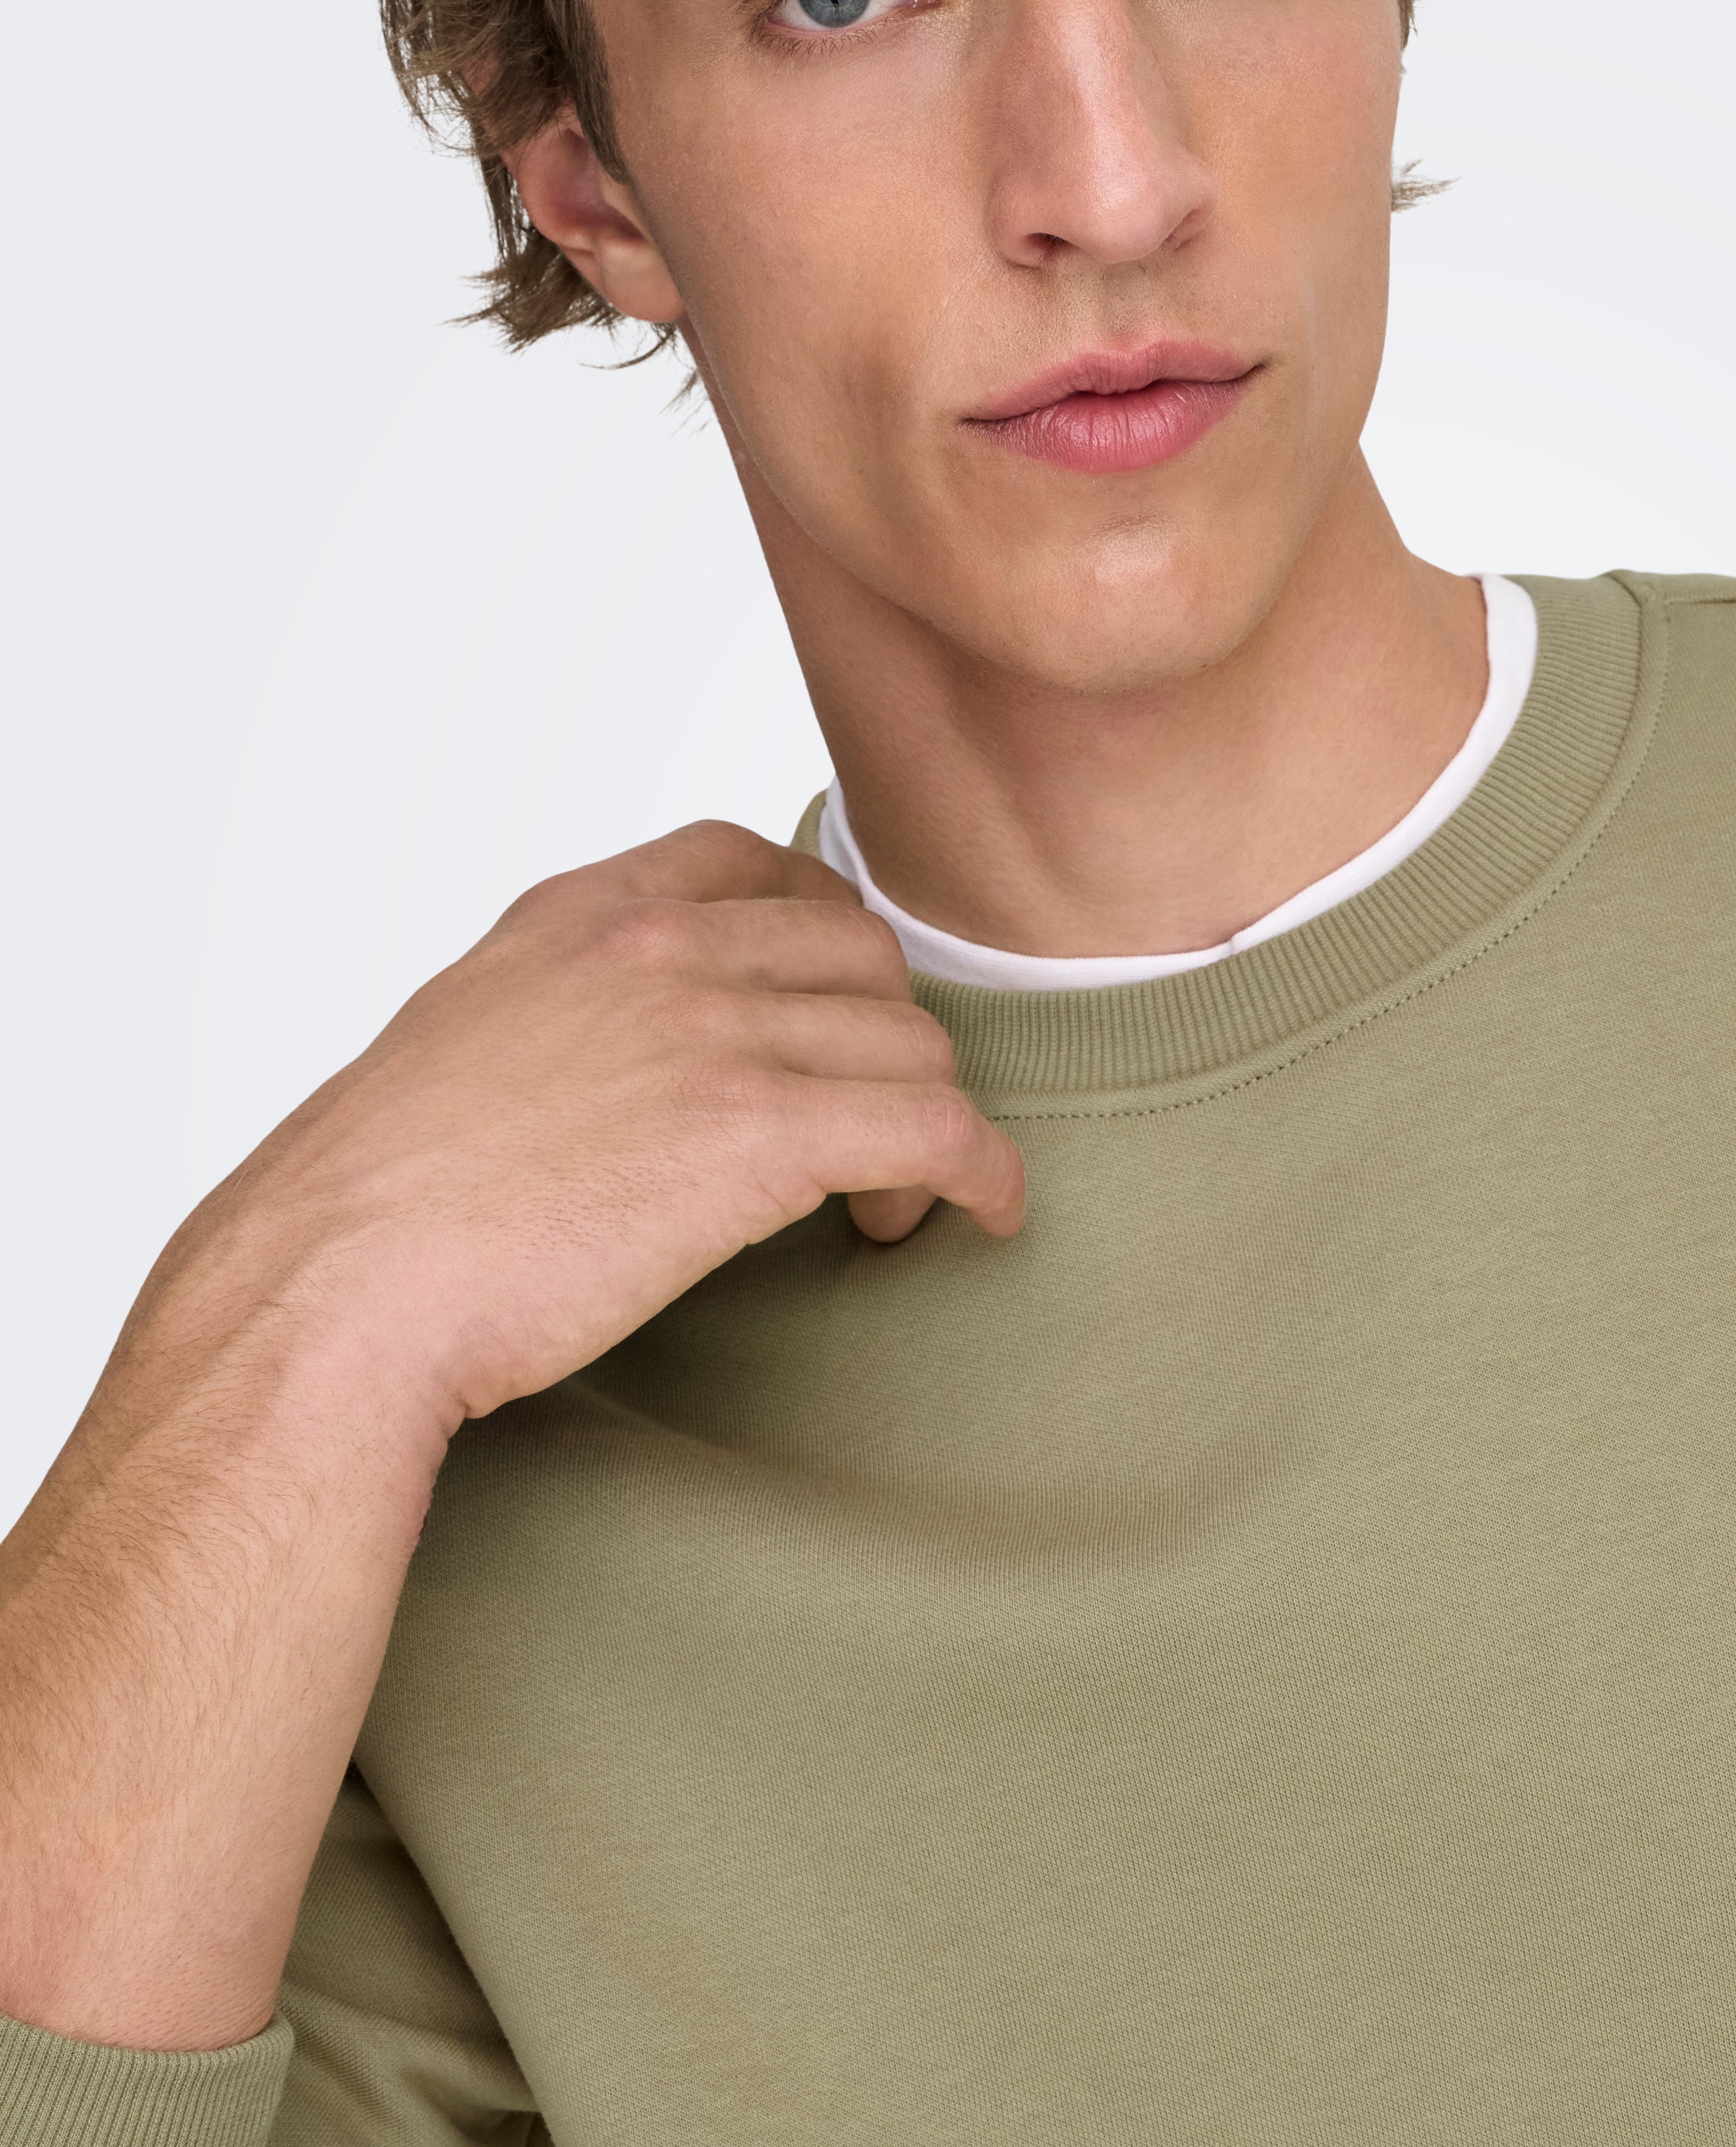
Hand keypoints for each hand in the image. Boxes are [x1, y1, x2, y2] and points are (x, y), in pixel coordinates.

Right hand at [174, 817, 1023, 1440]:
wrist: (343, 1283)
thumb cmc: (383, 1202)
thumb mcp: (462, 1042)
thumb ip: (558, 1013)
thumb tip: (609, 1059)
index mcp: (580, 917)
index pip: (749, 863)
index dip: (820, 935)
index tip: (833, 1006)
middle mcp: (658, 949)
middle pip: (858, 958)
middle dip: (880, 1043)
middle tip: (862, 1131)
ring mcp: (716, 1031)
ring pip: (911, 1045)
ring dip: (924, 1124)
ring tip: (884, 1201)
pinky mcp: (764, 1134)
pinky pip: (940, 1130)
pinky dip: (982, 1174)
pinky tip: (979, 1214)